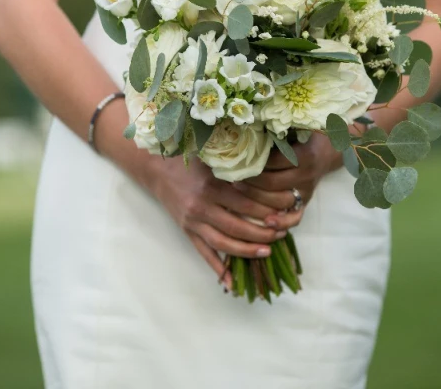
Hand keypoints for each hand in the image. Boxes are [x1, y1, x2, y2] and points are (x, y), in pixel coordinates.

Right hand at [146, 155, 291, 288]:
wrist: (157, 169)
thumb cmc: (190, 160)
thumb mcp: (213, 158)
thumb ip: (235, 167)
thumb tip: (267, 173)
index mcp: (211, 186)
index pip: (245, 203)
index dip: (266, 210)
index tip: (284, 212)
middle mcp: (201, 207)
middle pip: (237, 226)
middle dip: (261, 233)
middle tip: (281, 234)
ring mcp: (193, 222)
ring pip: (223, 243)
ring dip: (246, 251)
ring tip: (266, 252)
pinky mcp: (187, 232)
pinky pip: (203, 253)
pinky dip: (217, 268)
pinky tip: (231, 281)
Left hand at [234, 133, 341, 231]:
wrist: (328, 150)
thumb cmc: (306, 135)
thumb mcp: (296, 129)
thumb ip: (277, 132)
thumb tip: (246, 133)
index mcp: (305, 155)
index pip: (274, 162)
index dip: (254, 163)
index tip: (237, 162)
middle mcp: (306, 175)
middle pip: (273, 184)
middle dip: (250, 183)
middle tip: (232, 179)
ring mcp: (307, 190)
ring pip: (279, 201)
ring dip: (257, 200)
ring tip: (239, 195)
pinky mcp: (306, 201)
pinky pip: (295, 217)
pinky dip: (281, 222)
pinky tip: (266, 223)